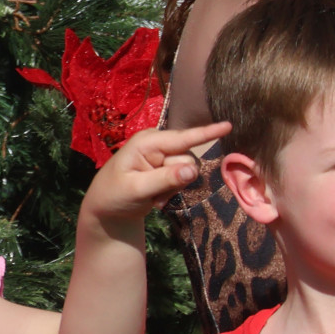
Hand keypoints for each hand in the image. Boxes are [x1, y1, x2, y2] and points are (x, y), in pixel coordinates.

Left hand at [81, 122, 230, 227]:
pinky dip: (171, 192)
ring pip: (188, 172)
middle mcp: (158, 144)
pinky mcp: (166, 168)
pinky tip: (155, 198)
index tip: (228, 125)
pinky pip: (183, 179)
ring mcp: (162, 156)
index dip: (206, 133)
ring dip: (173, 189)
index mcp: (147, 142)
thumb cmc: (114, 195)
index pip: (182, 138)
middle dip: (177, 180)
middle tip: (154, 194)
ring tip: (152, 197)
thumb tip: (193, 169)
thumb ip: (166, 179)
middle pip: (188, 160)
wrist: (106, 209)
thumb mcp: (137, 189)